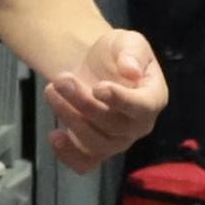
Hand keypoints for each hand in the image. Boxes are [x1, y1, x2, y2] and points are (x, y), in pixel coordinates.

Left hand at [44, 28, 167, 172]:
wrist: (94, 67)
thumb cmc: (116, 54)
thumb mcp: (128, 41)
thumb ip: (132, 53)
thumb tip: (131, 70)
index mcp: (153, 98)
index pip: (143, 107)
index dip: (121, 100)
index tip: (98, 87)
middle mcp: (138, 126)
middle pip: (113, 125)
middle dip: (83, 102)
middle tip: (61, 79)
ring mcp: (118, 141)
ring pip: (96, 143)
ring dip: (70, 118)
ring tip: (51, 90)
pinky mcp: (96, 150)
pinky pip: (85, 164)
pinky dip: (68, 155)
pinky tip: (54, 134)